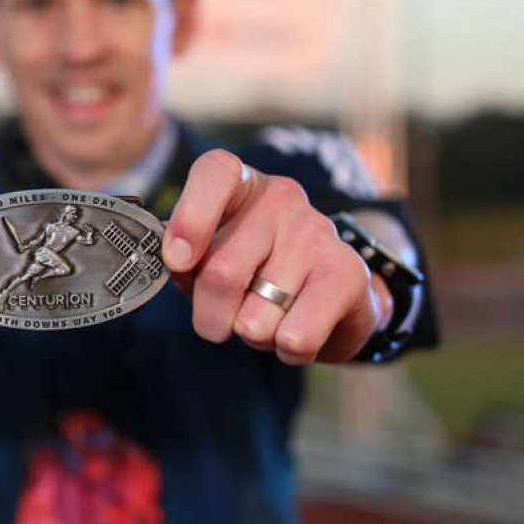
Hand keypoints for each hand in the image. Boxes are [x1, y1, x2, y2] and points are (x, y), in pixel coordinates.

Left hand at [161, 150, 392, 364]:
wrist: (334, 294)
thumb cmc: (254, 272)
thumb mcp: (210, 258)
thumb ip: (185, 259)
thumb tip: (176, 263)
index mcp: (240, 185)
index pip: (215, 172)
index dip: (190, 218)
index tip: (177, 261)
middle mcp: (280, 198)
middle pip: (221, 272)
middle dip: (210, 317)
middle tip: (223, 318)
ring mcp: (317, 231)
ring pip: (254, 318)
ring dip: (252, 336)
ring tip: (269, 316)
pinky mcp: (347, 273)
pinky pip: (295, 338)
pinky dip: (285, 351)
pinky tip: (296, 331)